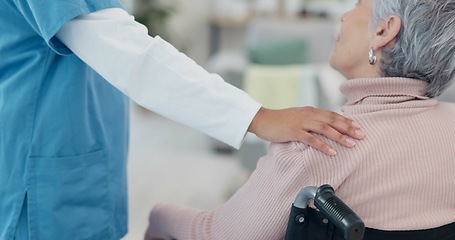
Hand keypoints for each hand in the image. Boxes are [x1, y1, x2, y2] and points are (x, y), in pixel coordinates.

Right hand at [248, 107, 364, 155]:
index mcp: (311, 111)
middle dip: (349, 128)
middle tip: (362, 135)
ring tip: (351, 144)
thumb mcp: (298, 118)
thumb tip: (323, 129)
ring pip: (325, 128)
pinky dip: (323, 145)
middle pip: (333, 120)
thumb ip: (310, 121)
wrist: (262, 120)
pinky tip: (332, 152)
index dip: (347, 121)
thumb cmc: (280, 121)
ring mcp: (301, 123)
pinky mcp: (294, 131)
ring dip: (339, 136)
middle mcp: (309, 115)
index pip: (333, 115)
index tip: (359, 127)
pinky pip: (311, 139)